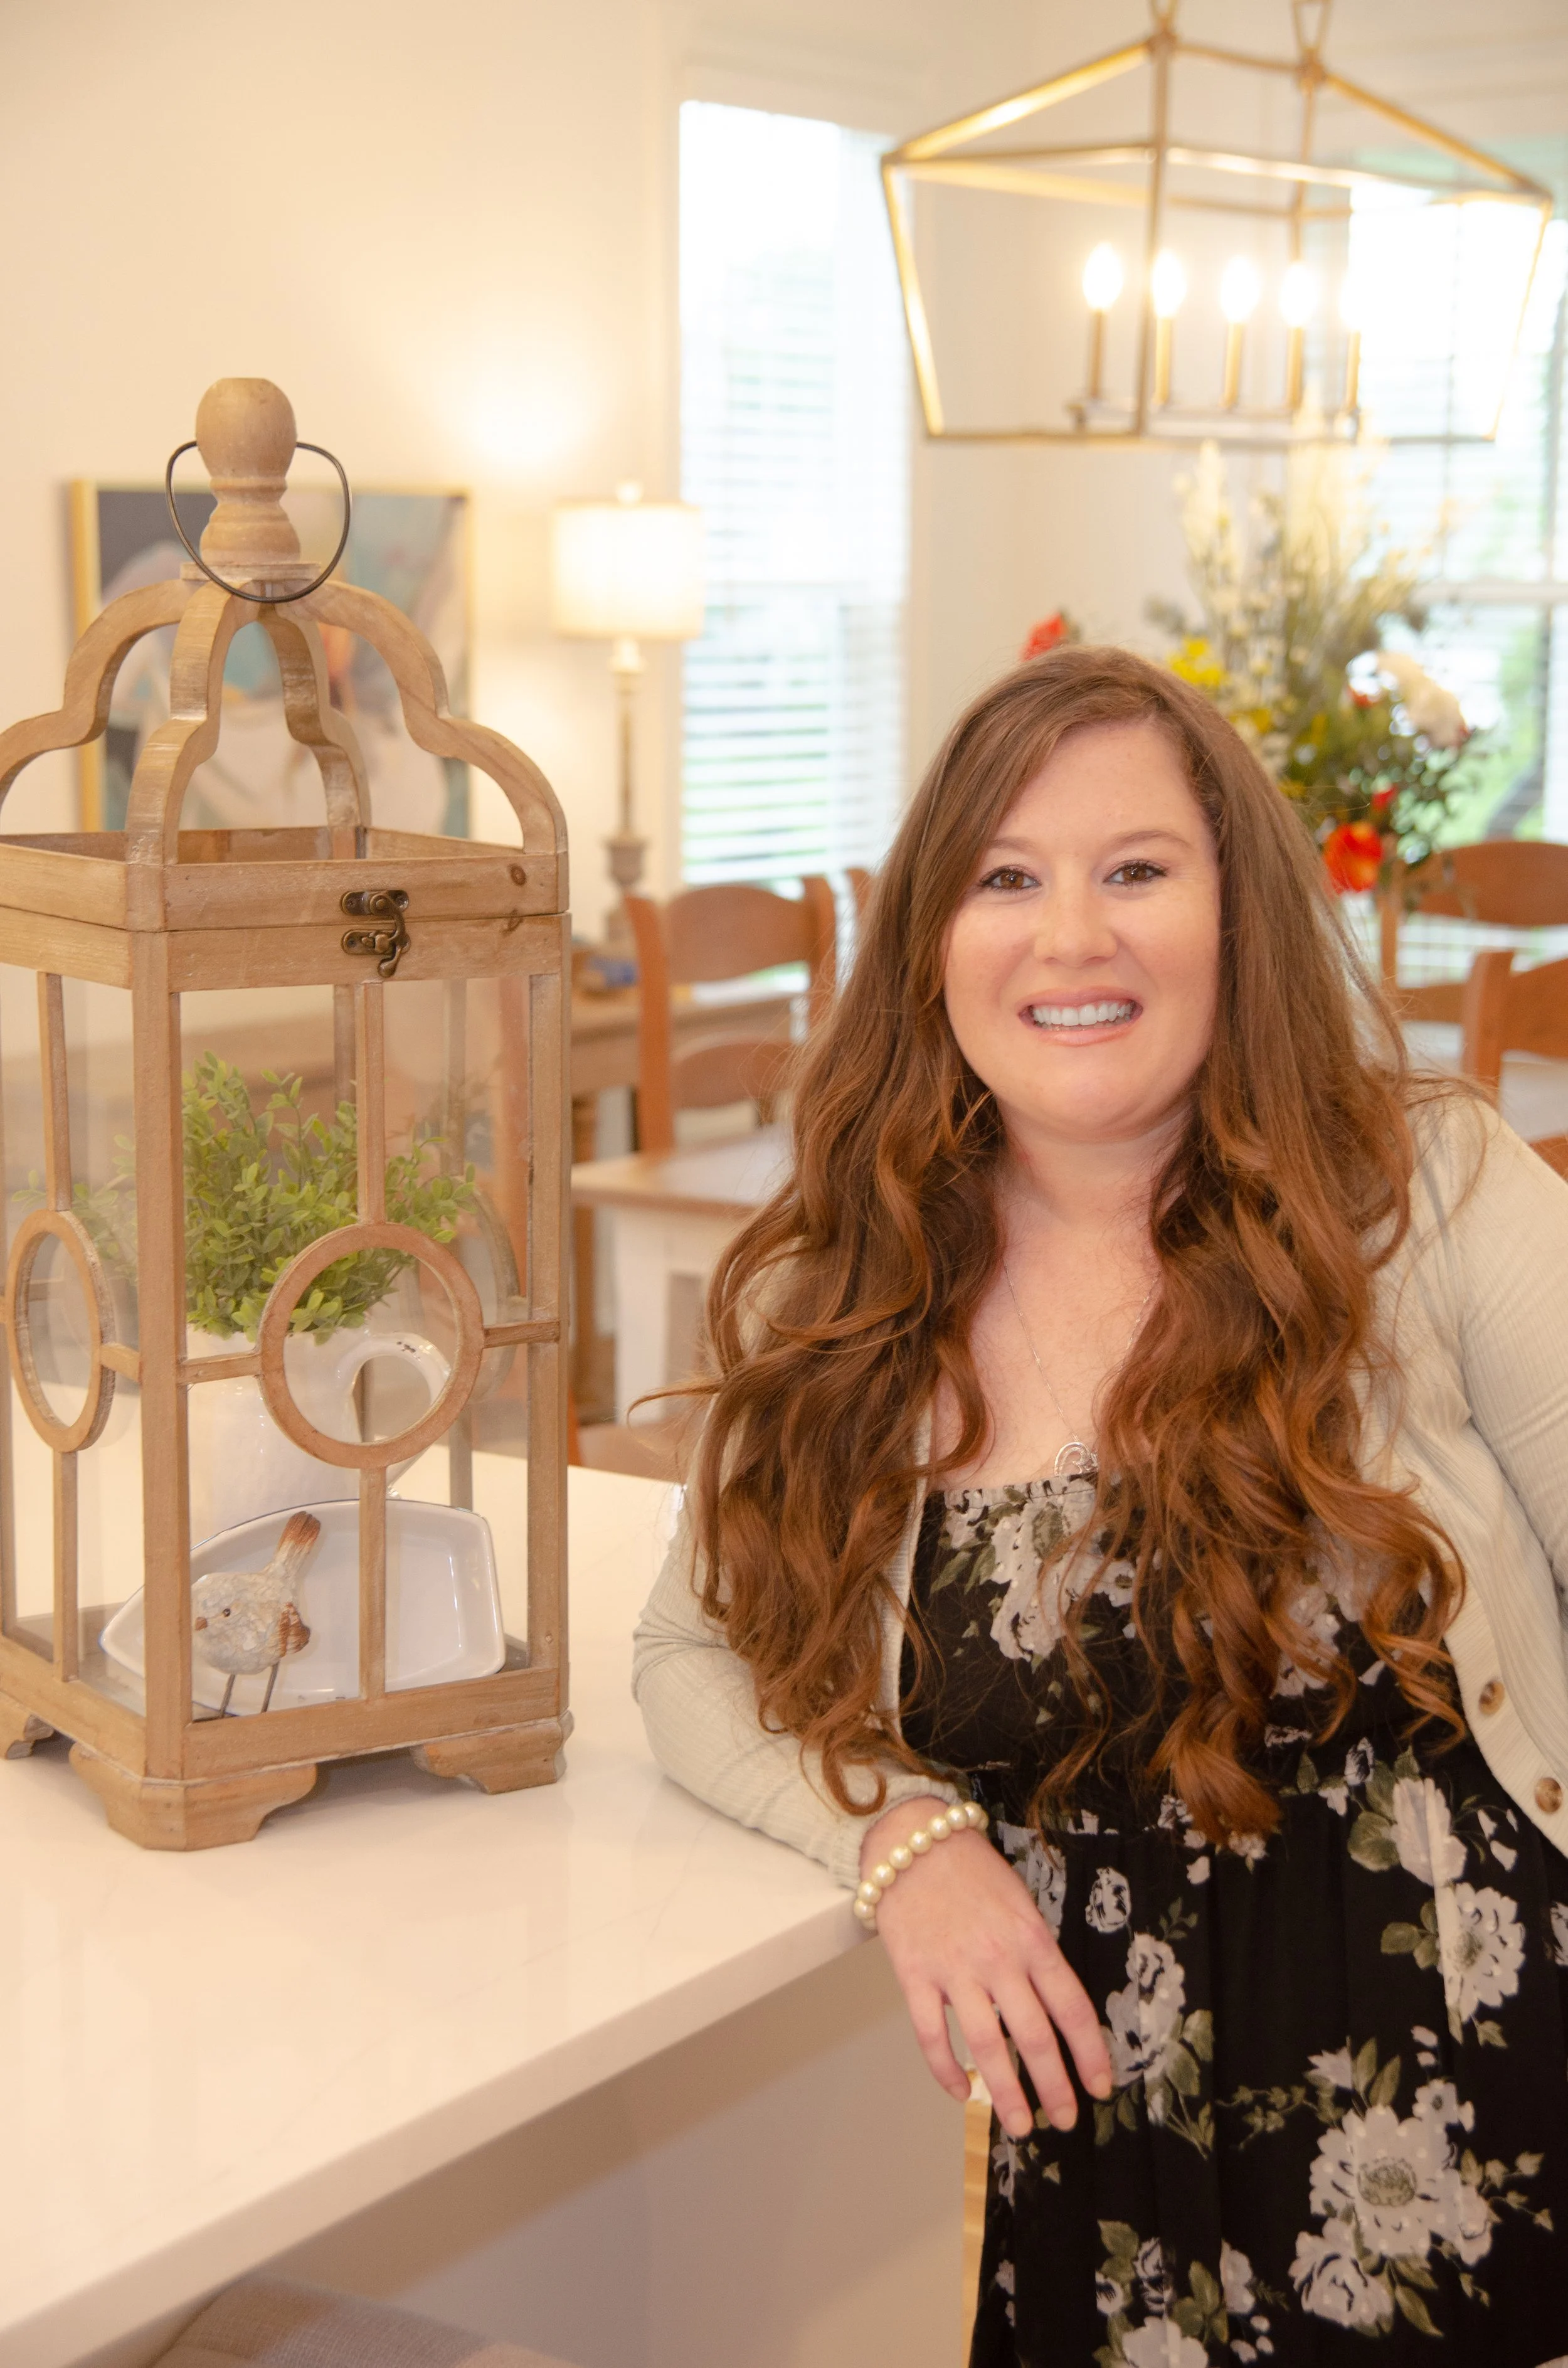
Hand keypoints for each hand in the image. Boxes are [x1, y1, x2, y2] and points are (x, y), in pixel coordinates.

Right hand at [861, 1796, 1111, 2140]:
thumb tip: (1052, 2009)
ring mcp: (955, 1970)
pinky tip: (961, 2092)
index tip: (1101, 2087)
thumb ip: (1036, 1953)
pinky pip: (932, 2036)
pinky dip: (947, 2071)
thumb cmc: (971, 1870)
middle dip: (1054, 2087)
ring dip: (1005, 2093)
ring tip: (1019, 2125)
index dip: (1090, 2053)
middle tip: (1065, 2120)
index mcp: (1032, 1939)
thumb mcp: (1020, 1903)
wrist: (911, 1840)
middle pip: (1035, 2037)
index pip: (1072, 2007)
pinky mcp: (915, 1975)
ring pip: (987, 2046)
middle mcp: (999, 1959)